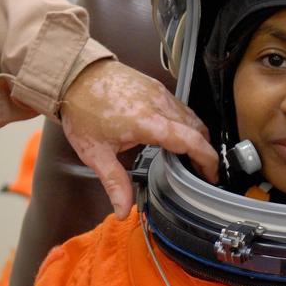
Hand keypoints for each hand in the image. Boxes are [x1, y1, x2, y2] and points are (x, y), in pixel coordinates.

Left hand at [60, 60, 218, 218]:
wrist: (74, 75)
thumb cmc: (82, 111)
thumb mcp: (95, 153)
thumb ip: (114, 182)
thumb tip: (123, 211)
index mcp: (146, 121)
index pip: (190, 140)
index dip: (206, 159)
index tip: (211, 176)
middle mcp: (159, 104)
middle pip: (197, 129)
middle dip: (205, 152)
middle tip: (202, 174)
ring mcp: (159, 92)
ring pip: (191, 116)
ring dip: (197, 137)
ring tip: (191, 158)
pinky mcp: (156, 86)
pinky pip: (181, 107)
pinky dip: (187, 124)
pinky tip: (177, 137)